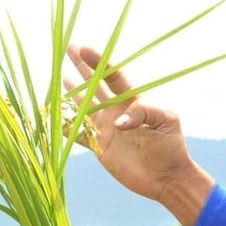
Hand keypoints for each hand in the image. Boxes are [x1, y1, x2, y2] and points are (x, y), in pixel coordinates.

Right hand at [65, 45, 213, 225]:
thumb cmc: (171, 145)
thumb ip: (143, 113)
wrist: (167, 178)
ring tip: (60, 76)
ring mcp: (106, 128)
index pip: (113, 75)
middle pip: (95, 84)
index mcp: (133, 99)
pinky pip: (78, 134)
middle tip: (68, 47)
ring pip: (84, 106)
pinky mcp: (99, 146)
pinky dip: (65, 127)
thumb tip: (117, 122)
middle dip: (82, 66)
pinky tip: (54, 118)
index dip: (98, 61)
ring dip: (72, 93)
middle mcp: (117, 110)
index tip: (83, 48)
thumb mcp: (165, 121)